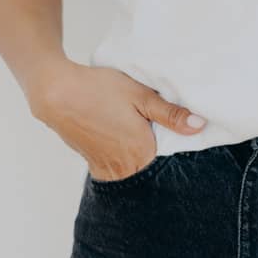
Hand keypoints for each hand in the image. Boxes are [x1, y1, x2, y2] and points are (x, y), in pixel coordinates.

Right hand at [28, 61, 207, 181]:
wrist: (57, 93)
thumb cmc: (100, 89)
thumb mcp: (141, 95)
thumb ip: (171, 114)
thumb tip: (199, 126)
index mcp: (142, 151)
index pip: (169, 156)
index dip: (172, 140)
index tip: (167, 125)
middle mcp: (125, 167)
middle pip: (150, 164)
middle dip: (154, 148)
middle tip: (147, 123)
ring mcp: (107, 168)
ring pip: (132, 167)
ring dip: (136, 152)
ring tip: (130, 127)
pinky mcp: (92, 164)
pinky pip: (115, 167)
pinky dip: (120, 155)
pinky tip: (117, 133)